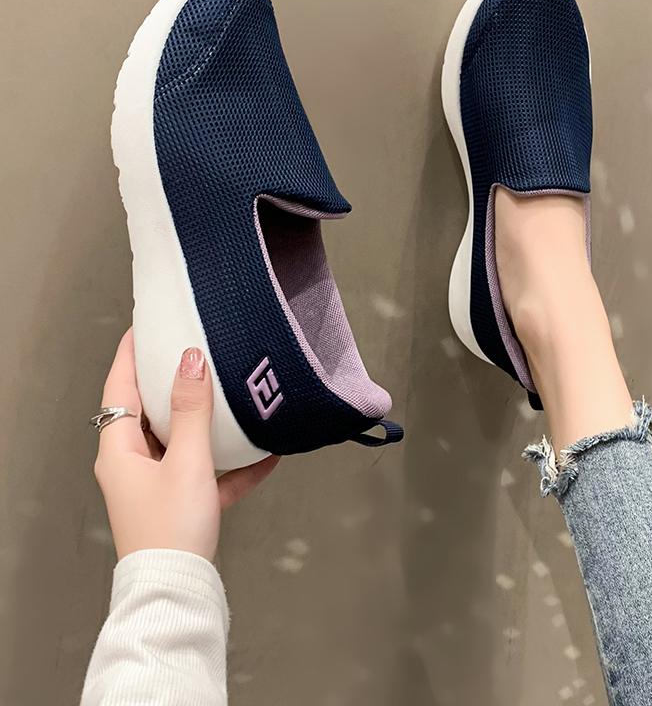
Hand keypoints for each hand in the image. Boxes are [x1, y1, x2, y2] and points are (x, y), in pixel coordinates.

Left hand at [94, 329, 278, 560]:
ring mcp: (157, 485)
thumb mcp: (187, 461)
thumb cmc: (171, 529)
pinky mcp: (182, 504)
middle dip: (171, 382)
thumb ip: (191, 410)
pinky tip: (265, 454)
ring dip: (206, 421)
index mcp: (119, 450)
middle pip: (150, 412)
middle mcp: (133, 465)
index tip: (146, 326)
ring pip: (181, 441)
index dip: (131, 355)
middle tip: (192, 351)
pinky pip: (207, 473)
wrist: (179, 591)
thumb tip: (190, 361)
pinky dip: (231, 463)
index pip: (119, 388)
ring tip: (228, 394)